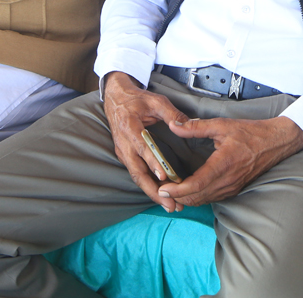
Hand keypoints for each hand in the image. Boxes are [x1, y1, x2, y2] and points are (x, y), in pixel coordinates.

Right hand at [103, 72, 189, 211]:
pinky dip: (148, 186)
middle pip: (137, 172)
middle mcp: (124, 144)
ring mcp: (123, 152)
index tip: (164, 178)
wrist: (115, 98)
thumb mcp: (155, 100)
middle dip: (154, 191)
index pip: (142, 149)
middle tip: (170, 204)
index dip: (153, 164)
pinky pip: (137, 174)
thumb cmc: (136, 99)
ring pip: (137, 177)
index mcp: (130, 128)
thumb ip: (171, 114)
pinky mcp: (126, 156)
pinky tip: (161, 195)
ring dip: (152, 193)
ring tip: (169, 206)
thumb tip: (186, 125)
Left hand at [156, 116, 302, 206]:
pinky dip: (198, 197)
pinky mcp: (234, 189)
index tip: (163, 188)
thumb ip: (196, 127)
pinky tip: (188, 190)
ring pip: (204, 200)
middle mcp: (228, 180)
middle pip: (197, 197)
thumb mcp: (222, 125)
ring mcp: (232, 187)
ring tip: (170, 191)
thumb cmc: (251, 133)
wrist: (275, 143)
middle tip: (160, 190)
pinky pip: (212, 198)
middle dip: (177, 197)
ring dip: (187, 199)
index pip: (196, 185)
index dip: (177, 190)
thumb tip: (174, 125)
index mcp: (224, 164)